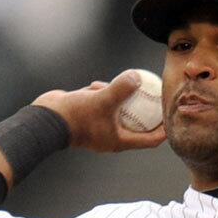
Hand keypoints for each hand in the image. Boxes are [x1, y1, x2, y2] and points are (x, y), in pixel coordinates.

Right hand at [33, 70, 166, 152]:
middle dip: (146, 112)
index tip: (172, 118)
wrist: (45, 119)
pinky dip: (101, 95)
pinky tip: (97, 85)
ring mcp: (98, 127)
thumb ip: (121, 88)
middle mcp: (110, 137)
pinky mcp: (87, 117)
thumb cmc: (75, 115)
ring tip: (121, 84)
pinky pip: (101, 105)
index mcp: (118, 141)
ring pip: (117, 112)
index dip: (164, 131)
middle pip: (137, 125)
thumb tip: (137, 76)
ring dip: (120, 98)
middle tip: (156, 97)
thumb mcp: (102, 99)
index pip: (150, 140)